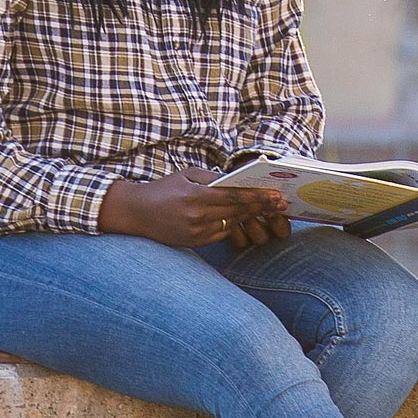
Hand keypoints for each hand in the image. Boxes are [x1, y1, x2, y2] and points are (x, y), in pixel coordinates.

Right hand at [101, 167, 282, 246]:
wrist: (136, 212)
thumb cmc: (163, 189)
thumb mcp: (186, 174)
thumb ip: (212, 177)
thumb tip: (236, 180)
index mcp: (195, 195)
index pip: (233, 196)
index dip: (256, 196)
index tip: (274, 195)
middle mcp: (197, 216)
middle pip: (237, 212)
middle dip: (261, 207)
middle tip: (280, 203)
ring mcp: (196, 232)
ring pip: (231, 224)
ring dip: (251, 218)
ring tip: (269, 211)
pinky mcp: (194, 242)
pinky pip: (221, 234)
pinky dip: (233, 226)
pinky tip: (246, 220)